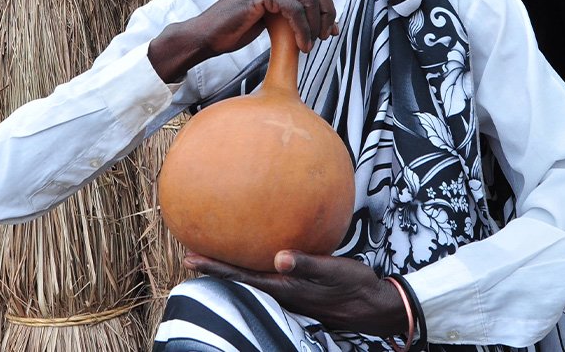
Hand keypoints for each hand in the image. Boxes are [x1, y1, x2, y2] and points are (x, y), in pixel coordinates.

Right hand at [149, 0, 337, 81]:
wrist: (207, 36)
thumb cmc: (234, 30)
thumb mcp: (270, 20)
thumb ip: (292, 16)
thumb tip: (321, 26)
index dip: (326, 6)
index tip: (330, 30)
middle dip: (326, 12)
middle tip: (325, 36)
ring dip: (314, 24)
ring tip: (310, 44)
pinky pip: (294, 9)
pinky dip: (303, 29)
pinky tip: (301, 45)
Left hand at [183, 250, 409, 337]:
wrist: (375, 308)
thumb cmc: (356, 286)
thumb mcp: (335, 271)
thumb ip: (308, 264)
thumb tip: (279, 258)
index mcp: (285, 289)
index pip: (241, 277)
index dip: (216, 268)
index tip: (190, 258)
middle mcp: (281, 295)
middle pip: (239, 282)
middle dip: (214, 269)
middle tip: (189, 257)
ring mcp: (289, 297)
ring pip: (251, 283)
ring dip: (230, 271)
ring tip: (212, 258)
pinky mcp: (298, 293)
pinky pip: (266, 281)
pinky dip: (251, 270)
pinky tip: (255, 259)